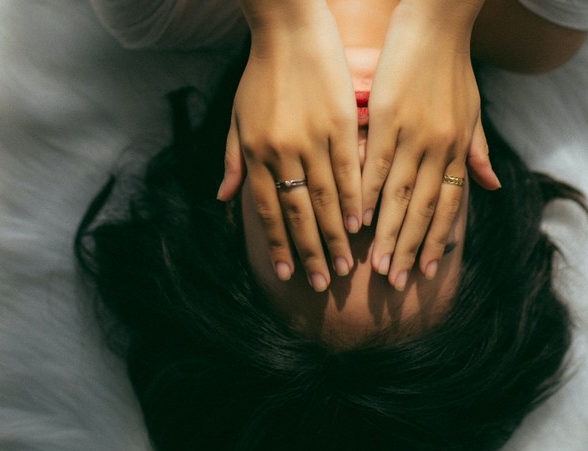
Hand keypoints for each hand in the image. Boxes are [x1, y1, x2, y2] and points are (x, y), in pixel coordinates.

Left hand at [217, 1, 359, 291]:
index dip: (276, 243)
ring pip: (325, 197)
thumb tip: (225, 200)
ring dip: (335, 235)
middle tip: (323, 284)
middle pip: (297, 212)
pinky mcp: (339, 123)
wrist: (288, 29)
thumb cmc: (261, 74)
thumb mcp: (237, 117)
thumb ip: (233, 160)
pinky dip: (354, 199)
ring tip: (346, 265)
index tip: (286, 273)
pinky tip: (361, 223)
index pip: (266, 210)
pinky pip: (348, 169)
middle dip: (309, 252)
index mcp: (255, 152)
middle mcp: (282, 151)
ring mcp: (312, 138)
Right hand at [363, 0, 497, 290]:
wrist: (438, 22)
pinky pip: (376, 163)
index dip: (437, 240)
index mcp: (457, 148)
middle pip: (423, 209)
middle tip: (396, 283)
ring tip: (375, 265)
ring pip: (399, 195)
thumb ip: (478, 151)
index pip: (448, 206)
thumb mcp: (474, 111)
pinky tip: (356, 218)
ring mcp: (413, 134)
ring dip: (387, 233)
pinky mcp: (388, 118)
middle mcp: (438, 148)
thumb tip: (492, 187)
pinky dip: (366, 193)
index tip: (426, 272)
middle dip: (410, 249)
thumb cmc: (454, 66)